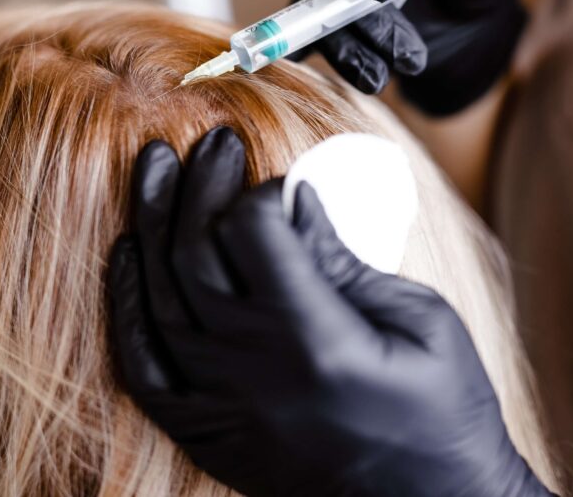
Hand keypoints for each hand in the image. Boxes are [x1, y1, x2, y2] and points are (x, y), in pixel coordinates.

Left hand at [109, 127, 551, 495]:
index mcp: (315, 339)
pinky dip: (127, 304)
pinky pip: (142, 363)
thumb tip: (294, 200)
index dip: (265, 190)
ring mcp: (221, 405)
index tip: (286, 184)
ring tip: (157, 171)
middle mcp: (253, 371)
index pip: (252, 229)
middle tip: (211, 142)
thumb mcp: (421, 320)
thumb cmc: (445, 412)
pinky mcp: (207, 430)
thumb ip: (346, 259)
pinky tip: (129, 255)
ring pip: (159, 295)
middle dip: (199, 183)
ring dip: (153, 223)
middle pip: (194, 251)